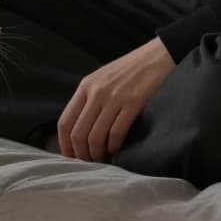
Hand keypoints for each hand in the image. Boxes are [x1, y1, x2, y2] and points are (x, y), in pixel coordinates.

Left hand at [57, 37, 173, 161]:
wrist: (156, 56)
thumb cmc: (128, 70)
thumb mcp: (101, 79)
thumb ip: (88, 99)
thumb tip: (78, 129)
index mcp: (85, 86)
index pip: (65, 121)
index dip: (64, 144)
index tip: (69, 157)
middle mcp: (96, 92)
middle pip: (78, 133)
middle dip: (80, 154)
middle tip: (87, 164)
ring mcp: (114, 98)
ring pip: (96, 136)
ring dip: (97, 154)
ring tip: (101, 159)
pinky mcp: (133, 104)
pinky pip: (116, 133)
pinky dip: (113, 147)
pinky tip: (115, 150)